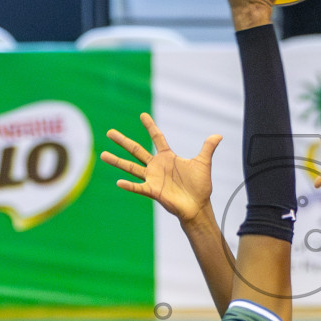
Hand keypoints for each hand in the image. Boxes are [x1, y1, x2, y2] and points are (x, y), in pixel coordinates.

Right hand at [100, 113, 221, 223]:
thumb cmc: (200, 186)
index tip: (142, 115)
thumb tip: (218, 135)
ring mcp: (152, 178)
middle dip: (123, 141)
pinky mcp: (153, 191)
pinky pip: (138, 187)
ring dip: (117, 162)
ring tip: (103, 154)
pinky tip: (119, 182)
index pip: (157, 138)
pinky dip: (129, 185)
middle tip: (109, 132)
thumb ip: (208, 148)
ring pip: (131, 167)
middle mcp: (157, 166)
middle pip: (136, 150)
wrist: (198, 206)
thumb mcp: (203, 163)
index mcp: (168, 157)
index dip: (150, 126)